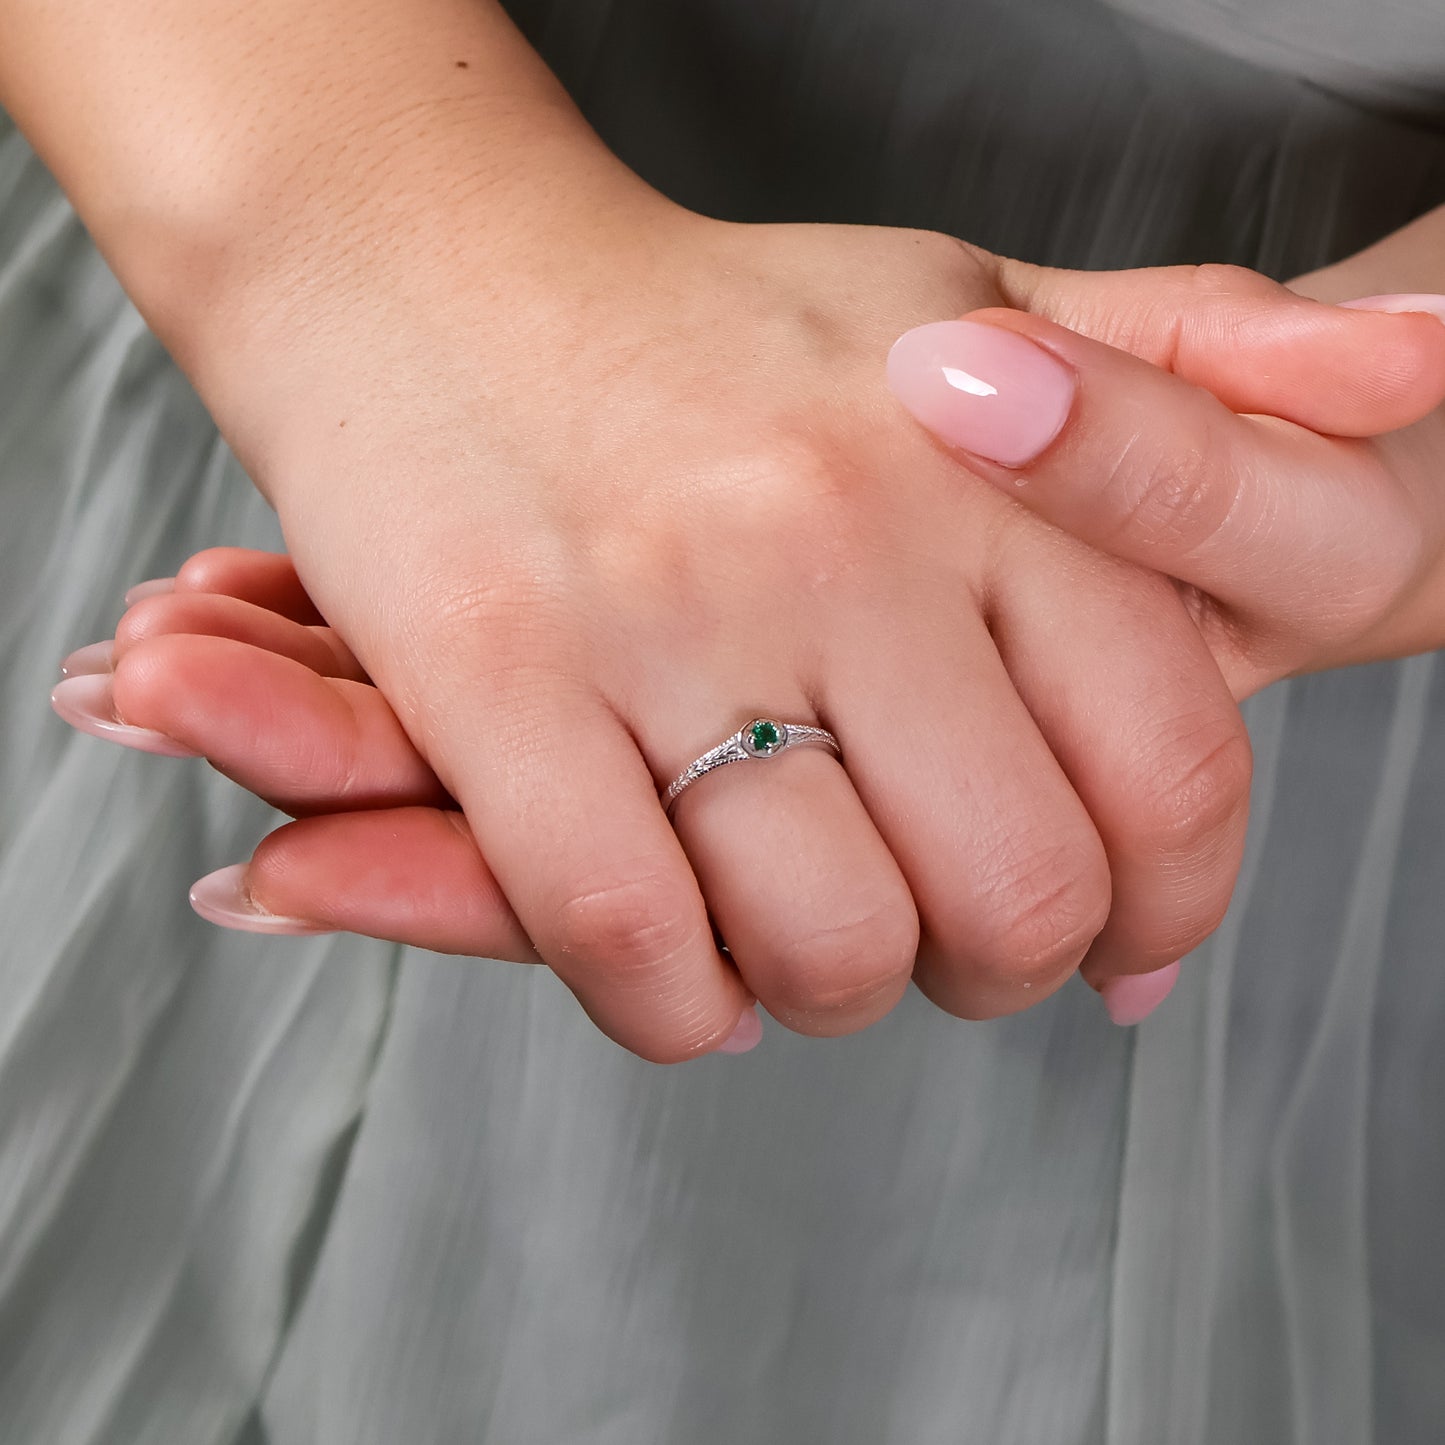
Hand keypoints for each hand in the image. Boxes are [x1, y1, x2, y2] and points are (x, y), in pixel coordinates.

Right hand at [53, 236, 1444, 1056]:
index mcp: (989, 460)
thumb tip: (1421, 372)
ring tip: (795, 945)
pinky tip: (679, 969)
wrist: (420, 260)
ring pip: (829, 942)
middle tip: (933, 947)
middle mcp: (847, 533)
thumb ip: (1180, 352)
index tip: (1112, 949)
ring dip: (825, 992)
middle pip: (1015, 891)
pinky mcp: (500, 679)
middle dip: (990, 970)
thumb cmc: (695, 321)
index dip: (1161, 907)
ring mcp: (671, 609)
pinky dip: (672, 1007)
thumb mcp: (964, 292)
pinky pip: (634, 941)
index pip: (1169, 764)